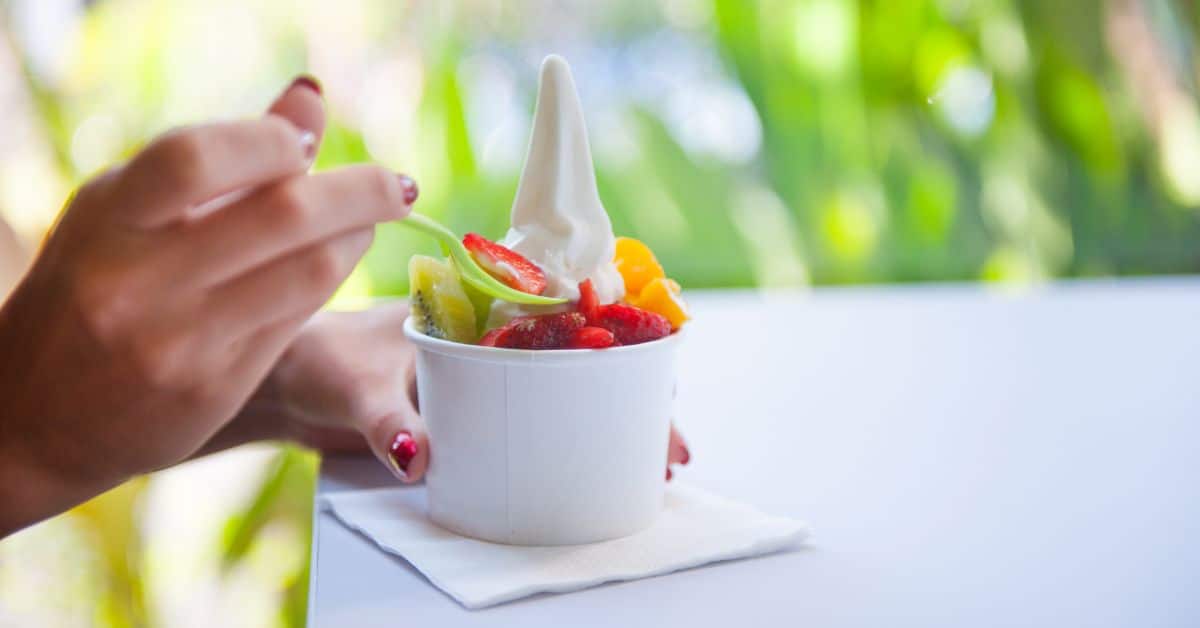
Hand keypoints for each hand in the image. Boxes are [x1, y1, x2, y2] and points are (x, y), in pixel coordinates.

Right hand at [0, 77, 417, 535]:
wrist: (33, 417)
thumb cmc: (90, 287)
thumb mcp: (125, 212)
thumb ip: (217, 157)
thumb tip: (309, 101)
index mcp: (108, 220)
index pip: (201, 158)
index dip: (272, 141)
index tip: (305, 145)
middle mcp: (138, 282)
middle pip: (284, 215)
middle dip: (362, 191)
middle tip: (399, 184)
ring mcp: (179, 343)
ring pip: (309, 271)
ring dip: (356, 237)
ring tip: (370, 220)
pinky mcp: (214, 389)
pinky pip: (298, 320)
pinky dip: (330, 280)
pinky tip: (337, 261)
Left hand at [212, 303, 692, 482]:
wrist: (284, 382)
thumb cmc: (312, 359)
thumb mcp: (351, 385)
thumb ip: (384, 420)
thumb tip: (417, 458)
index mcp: (475, 304)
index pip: (567, 309)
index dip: (622, 338)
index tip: (662, 372)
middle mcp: (492, 335)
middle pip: (582, 357)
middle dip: (633, 395)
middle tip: (669, 444)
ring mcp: (488, 374)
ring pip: (565, 392)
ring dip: (608, 422)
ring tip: (651, 465)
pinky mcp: (475, 410)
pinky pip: (534, 423)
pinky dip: (569, 442)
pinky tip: (595, 470)